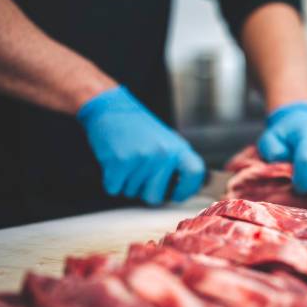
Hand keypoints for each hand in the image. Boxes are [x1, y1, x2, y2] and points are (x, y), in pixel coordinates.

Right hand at [77, 86, 204, 204]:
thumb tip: (189, 189)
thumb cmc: (140, 130)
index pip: (195, 174)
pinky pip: (114, 189)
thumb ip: (177, 164)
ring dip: (127, 183)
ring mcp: (142, 158)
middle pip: (155, 197)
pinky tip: (115, 163)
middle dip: (144, 192)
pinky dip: (112, 182)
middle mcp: (163, 154)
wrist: (113, 110)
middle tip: (139, 175)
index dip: (186, 190)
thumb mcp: (167, 142)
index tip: (176, 194)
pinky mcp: (120, 162)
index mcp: (178, 149)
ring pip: (132, 193)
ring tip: (127, 161)